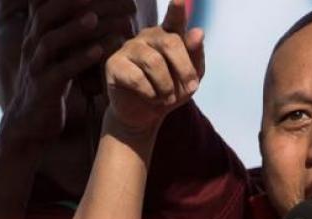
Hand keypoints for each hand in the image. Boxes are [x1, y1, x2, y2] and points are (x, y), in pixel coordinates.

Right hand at [1, 0, 135, 147]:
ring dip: (73, 29)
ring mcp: (35, 67)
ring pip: (50, 42)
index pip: (44, 6)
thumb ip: (68, 33)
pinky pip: (61, 71)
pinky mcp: (43, 88)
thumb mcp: (57, 55)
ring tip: (94, 19)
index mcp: (36, 36)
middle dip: (68, 4)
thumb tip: (92, 13)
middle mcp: (31, 46)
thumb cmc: (51, 84)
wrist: (31, 122)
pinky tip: (98, 52)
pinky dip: (79, 59)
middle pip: (44, 17)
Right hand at [104, 0, 204, 133]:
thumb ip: (195, 54)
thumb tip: (198, 32)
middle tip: (192, 89)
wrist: (146, 114)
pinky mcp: (113, 64)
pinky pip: (136, 78)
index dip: (177, 9)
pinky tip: (152, 98)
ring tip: (168, 98)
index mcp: (168, 34)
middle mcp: (147, 36)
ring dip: (167, 86)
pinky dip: (150, 93)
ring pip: (154, 62)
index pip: (174, 19)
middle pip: (170, 43)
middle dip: (184, 69)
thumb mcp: (190, 77)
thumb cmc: (171, 91)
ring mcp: (129, 48)